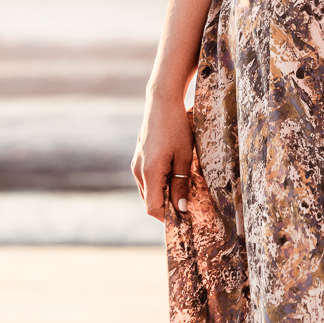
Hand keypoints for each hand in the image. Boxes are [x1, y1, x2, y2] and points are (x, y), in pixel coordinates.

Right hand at [132, 94, 195, 224]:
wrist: (162, 102)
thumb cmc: (177, 128)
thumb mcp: (184, 157)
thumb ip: (181, 184)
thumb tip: (181, 209)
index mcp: (149, 172)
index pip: (153, 208)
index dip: (167, 218)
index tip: (184, 219)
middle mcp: (138, 171)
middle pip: (149, 202)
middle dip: (167, 208)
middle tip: (188, 208)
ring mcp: (136, 165)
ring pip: (148, 191)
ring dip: (163, 196)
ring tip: (183, 193)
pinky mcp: (138, 159)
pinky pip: (147, 180)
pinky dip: (159, 185)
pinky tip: (174, 178)